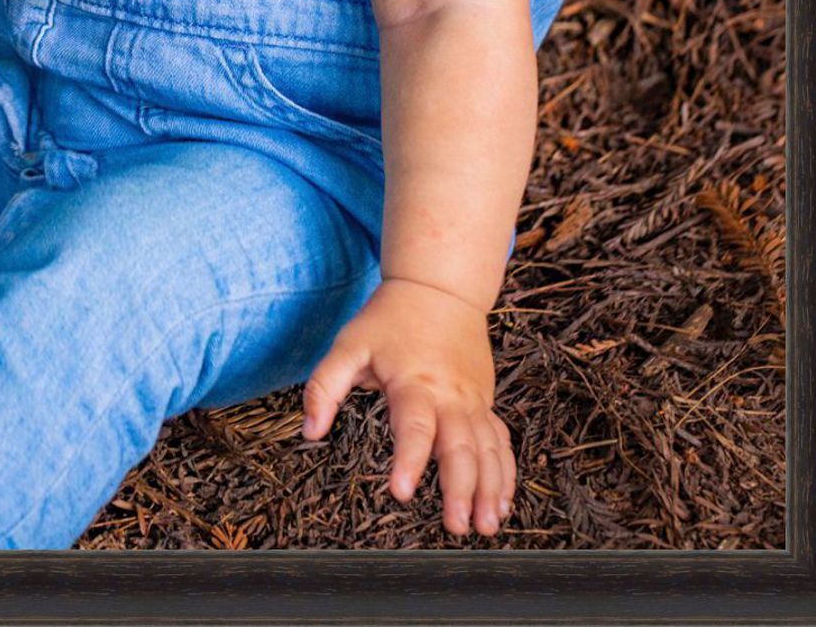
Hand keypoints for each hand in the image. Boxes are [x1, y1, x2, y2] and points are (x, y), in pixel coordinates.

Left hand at [301, 276, 515, 536]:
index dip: (408, 460)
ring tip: (485, 527)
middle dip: (461, 488)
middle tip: (456, 526)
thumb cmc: (388, 319)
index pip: (413, 427)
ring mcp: (472, 400)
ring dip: (490, 488)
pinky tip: (501, 504)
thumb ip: (325, 386)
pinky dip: (505, 473)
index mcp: (414, 382)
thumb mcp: (349, 343)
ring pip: (488, 449)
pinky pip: (500, 441)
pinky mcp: (484, 402)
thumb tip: (309, 431)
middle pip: (460, 445)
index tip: (401, 493)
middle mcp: (449, 395)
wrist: (439, 288)